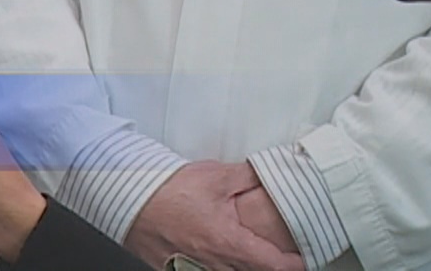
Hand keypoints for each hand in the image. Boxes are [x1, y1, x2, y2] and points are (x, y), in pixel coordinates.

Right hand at [126, 162, 303, 270]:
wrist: (125, 197)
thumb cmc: (166, 190)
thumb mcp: (214, 176)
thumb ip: (248, 176)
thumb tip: (271, 171)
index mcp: (229, 243)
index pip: (276, 266)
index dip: (296, 264)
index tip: (305, 258)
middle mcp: (215, 263)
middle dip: (269, 265)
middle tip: (277, 253)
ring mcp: (194, 269)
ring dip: (241, 266)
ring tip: (244, 251)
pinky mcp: (175, 269)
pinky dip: (215, 266)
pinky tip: (214, 254)